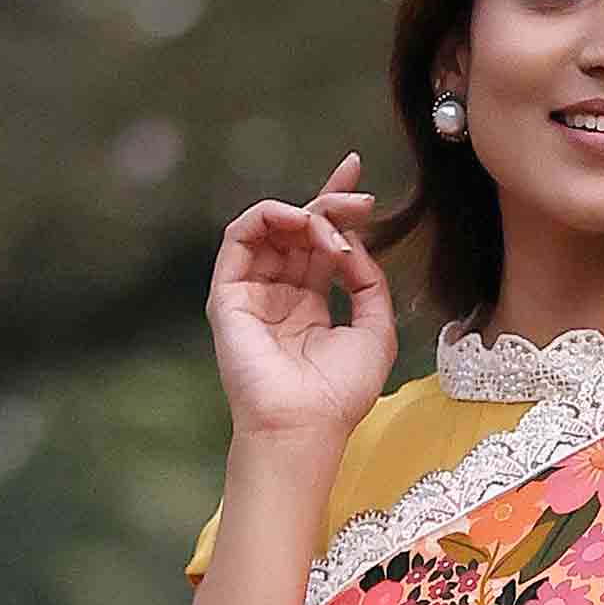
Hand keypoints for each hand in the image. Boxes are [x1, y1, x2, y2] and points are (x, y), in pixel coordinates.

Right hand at [206, 151, 396, 450]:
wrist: (304, 427)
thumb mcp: (375, 331)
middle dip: (330, 204)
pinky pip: (240, 238)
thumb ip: (370, 282)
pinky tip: (300, 222)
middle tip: (360, 201)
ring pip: (271, 228)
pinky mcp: (228, 295)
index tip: (358, 177)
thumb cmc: (339, 395)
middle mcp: (279, 296)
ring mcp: (252, 294)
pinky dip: (269, 218)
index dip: (335, 207)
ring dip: (305, 212)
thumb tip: (354, 243)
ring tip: (332, 221)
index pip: (319, 244)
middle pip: (299, 230)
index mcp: (309, 306)